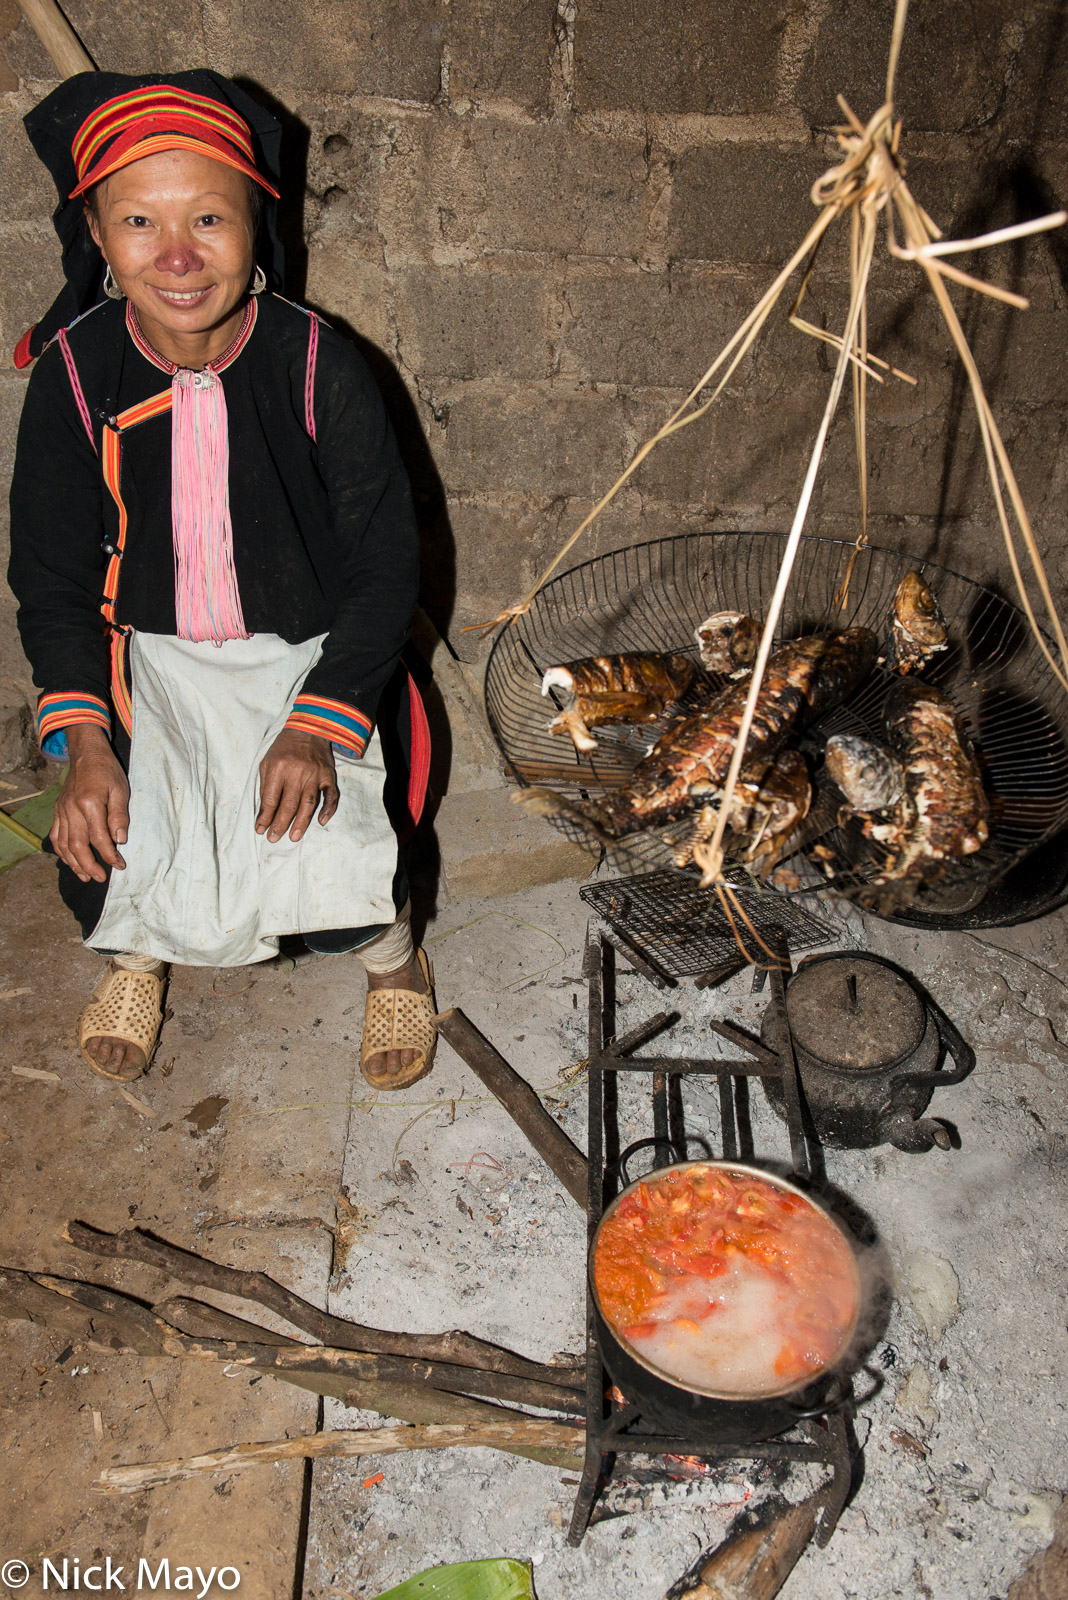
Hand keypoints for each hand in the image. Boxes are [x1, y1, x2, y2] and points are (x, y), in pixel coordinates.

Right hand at [51, 724, 129, 882]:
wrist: (86, 754)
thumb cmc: (106, 771)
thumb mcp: (120, 789)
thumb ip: (120, 816)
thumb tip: (120, 840)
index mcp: (89, 803)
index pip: (99, 838)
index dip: (110, 855)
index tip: (120, 865)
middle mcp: (71, 809)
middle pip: (77, 845)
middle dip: (90, 865)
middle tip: (101, 878)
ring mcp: (61, 811)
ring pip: (63, 844)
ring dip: (74, 863)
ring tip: (86, 877)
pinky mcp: (58, 811)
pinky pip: (55, 836)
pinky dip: (61, 852)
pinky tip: (71, 862)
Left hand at [256, 728, 338, 842]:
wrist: (309, 728)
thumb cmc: (284, 747)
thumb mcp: (267, 761)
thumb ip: (265, 785)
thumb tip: (264, 811)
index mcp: (278, 768)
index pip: (270, 799)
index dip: (265, 817)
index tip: (260, 829)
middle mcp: (297, 772)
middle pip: (289, 804)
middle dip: (280, 824)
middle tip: (274, 838)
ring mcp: (315, 774)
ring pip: (308, 803)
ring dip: (301, 822)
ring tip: (294, 836)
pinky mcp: (328, 775)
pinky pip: (331, 795)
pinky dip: (328, 810)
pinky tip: (321, 821)